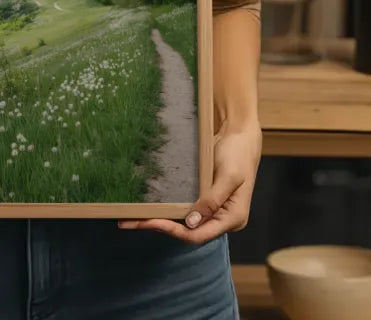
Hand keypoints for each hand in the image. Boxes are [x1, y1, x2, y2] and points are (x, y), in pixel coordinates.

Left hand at [118, 120, 261, 243]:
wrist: (240, 135)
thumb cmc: (238, 154)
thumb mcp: (229, 176)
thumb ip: (212, 200)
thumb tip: (191, 223)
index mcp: (232, 219)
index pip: (199, 235)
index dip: (174, 231)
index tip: (151, 222)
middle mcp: (222, 219)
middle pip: (188, 232)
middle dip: (160, 227)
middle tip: (129, 222)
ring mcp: (213, 210)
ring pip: (184, 222)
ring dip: (161, 219)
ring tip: (133, 217)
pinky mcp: (205, 199)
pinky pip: (185, 208)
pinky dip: (169, 209)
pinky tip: (150, 206)